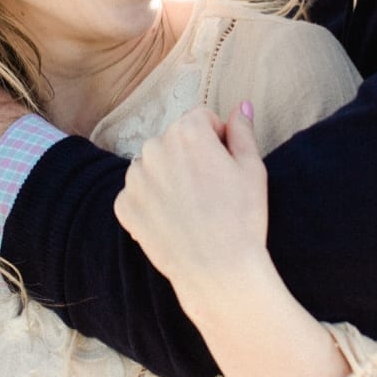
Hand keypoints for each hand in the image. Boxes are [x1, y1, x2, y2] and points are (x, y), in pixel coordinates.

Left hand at [114, 102, 270, 305]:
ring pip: (154, 166)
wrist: (218, 270)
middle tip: (210, 190)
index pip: (201, 119)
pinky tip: (174, 221)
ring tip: (192, 208)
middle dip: (190, 157)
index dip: (217, 140)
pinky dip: (152, 203)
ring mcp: (134, 178)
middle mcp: (154, 147)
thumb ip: (242, 132)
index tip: (225, 167)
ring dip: (168, 177)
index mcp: (187, 131)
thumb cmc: (242, 218)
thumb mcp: (253, 169)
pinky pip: (138, 194)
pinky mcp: (123, 205)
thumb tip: (240, 106)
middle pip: (174, 141)